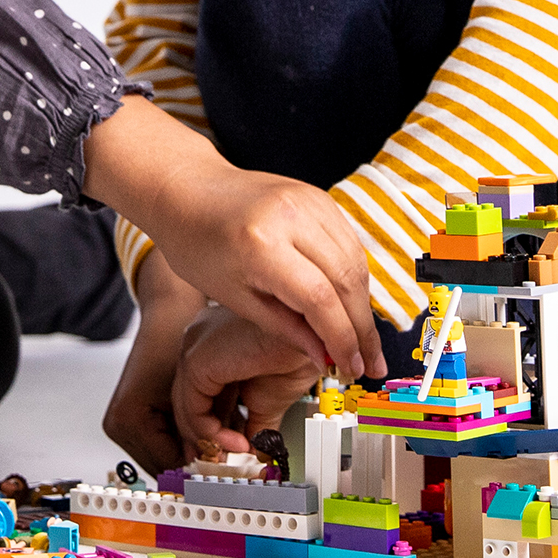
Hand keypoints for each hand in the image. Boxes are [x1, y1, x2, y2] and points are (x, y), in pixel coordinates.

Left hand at [82, 96, 384, 378]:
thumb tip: (325, 357)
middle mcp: (290, 217)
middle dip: (362, 328)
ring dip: (364, 304)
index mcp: (261, 244)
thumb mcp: (232, 296)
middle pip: (345, 280)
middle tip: (371, 363)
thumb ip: (283, 326)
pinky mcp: (317, 195)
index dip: (341, 337)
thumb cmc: (197, 245)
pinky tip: (353, 303)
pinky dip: (355, 276)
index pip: (319, 298)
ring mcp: (307, 201)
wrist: (187, 189)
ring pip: (354, 261)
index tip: (351, 367)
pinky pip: (349, 241)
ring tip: (365, 340)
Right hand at [100, 250, 205, 473]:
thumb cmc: (176, 343)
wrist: (164, 317)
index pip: (169, 464)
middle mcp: (118, 426)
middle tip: (229, 463)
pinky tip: (204, 433)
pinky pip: (160, 443)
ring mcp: (120, 425)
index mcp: (129, 419)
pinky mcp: (128, 420)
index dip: (201, 468)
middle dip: (197, 461)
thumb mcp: (196, 393)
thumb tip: (222, 463)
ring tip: (220, 446)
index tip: (227, 472)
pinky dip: (183, 441)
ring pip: (164, 457)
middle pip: (164, 465)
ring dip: (191, 452)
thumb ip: (205, 430)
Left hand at [174, 304, 324, 453]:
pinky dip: (210, 433)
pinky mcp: (196, 359)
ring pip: (185, 406)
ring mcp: (195, 347)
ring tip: (234, 455)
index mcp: (216, 343)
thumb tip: (253, 452)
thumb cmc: (300, 350)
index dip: (212, 426)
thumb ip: (254, 425)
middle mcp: (200, 341)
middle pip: (189, 399)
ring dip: (209, 440)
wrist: (315, 336)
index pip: (202, 392)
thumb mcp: (270, 398)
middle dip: (204, 437)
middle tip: (219, 462)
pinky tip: (236, 442)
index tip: (224, 451)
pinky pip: (191, 408)